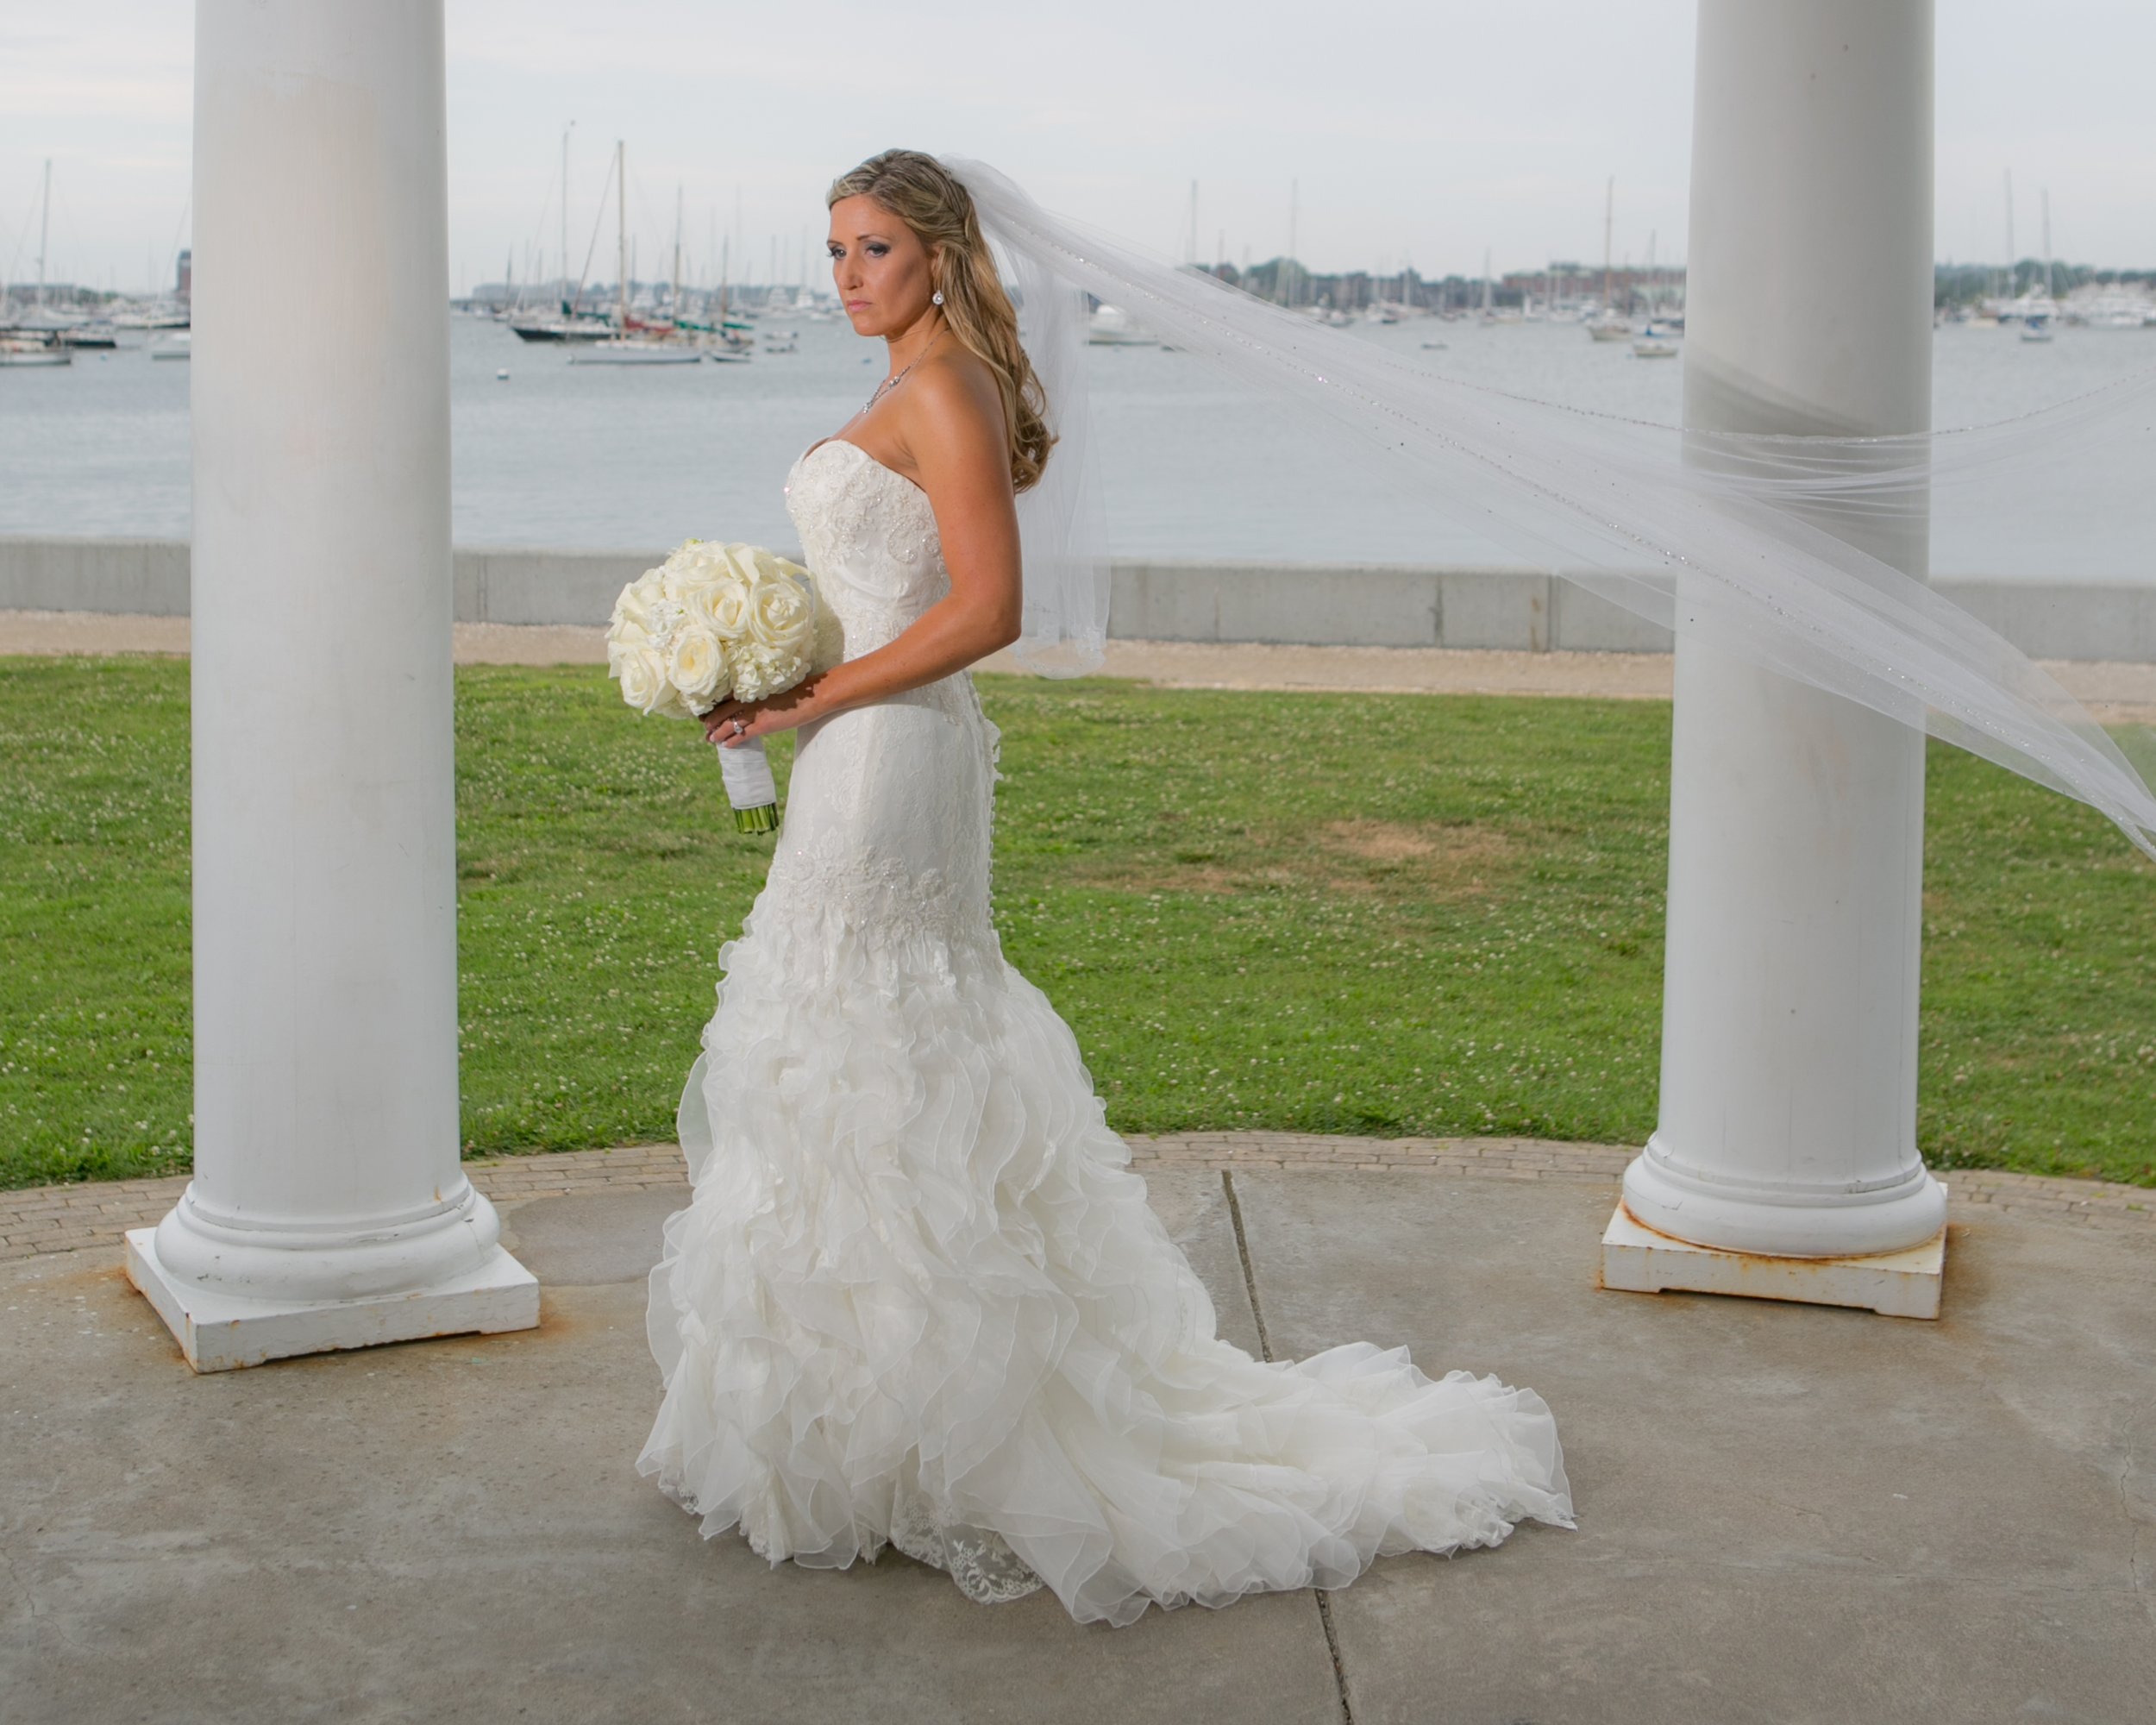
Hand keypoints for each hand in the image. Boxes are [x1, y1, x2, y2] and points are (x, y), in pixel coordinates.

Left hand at [700, 678, 823, 747]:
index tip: (707, 713)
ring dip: (717, 733)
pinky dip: (732, 741)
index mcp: (752, 688)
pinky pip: (742, 735)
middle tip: (705, 730)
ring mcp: (755, 712)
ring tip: (710, 739)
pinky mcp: (764, 725)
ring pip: (728, 724)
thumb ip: (762, 693)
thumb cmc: (798, 690)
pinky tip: (726, 746)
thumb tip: (756, 700)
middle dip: (711, 722)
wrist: (812, 695)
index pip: (725, 697)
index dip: (714, 707)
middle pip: (722, 711)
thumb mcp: (775, 687)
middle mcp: (749, 699)